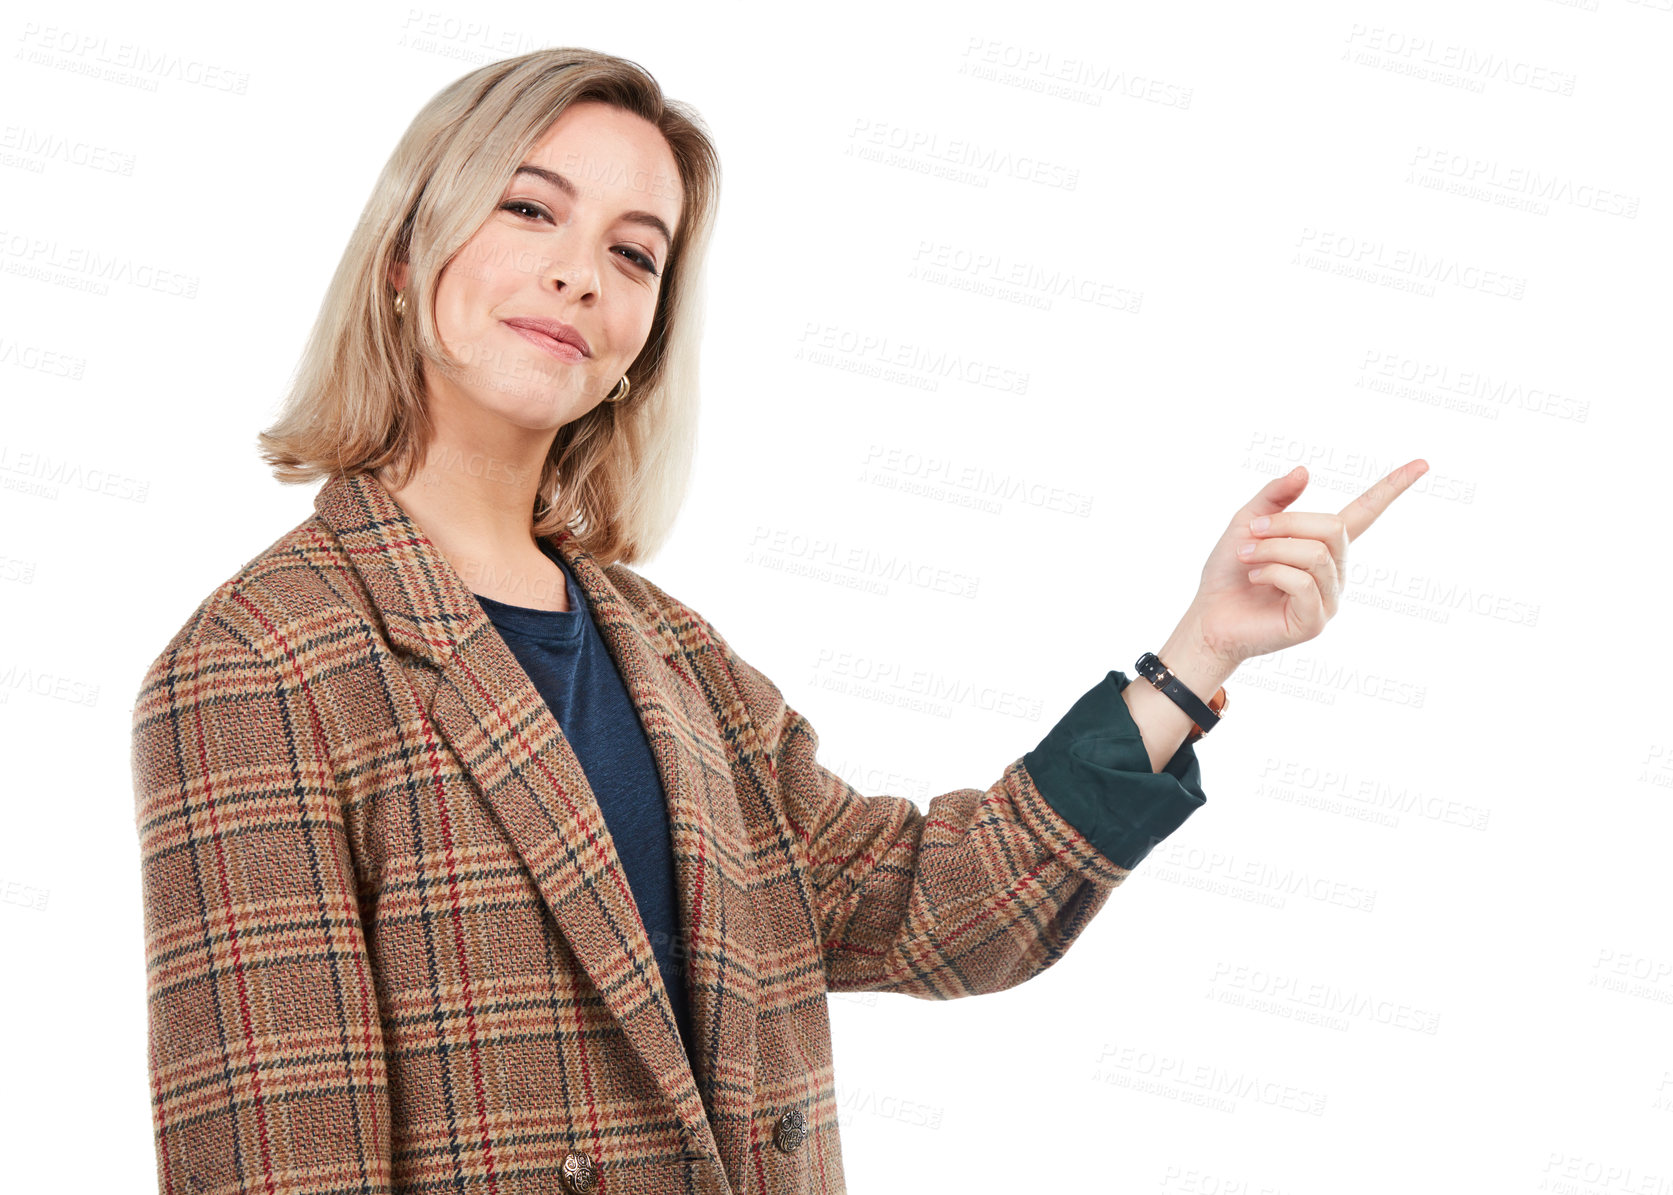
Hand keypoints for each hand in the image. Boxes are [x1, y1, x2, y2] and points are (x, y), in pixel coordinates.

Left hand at [1180, 459, 1428, 669]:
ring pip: (1316, 554)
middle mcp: (1335, 571)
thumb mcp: (1247, 524)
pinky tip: (1254, 579)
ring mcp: (1329, 598)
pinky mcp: (1316, 622)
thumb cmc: (1229, 573)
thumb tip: (1305, 470)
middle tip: (1251, 532)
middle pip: (1333, 528)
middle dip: (1286, 524)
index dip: (1392, 488)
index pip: (1366, 513)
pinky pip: (1303, 583)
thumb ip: (1274, 498)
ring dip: (1272, 549)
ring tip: (1246, 557)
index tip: (1422, 463)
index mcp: (1324, 545)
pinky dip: (1271, 573)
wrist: (1208, 617)